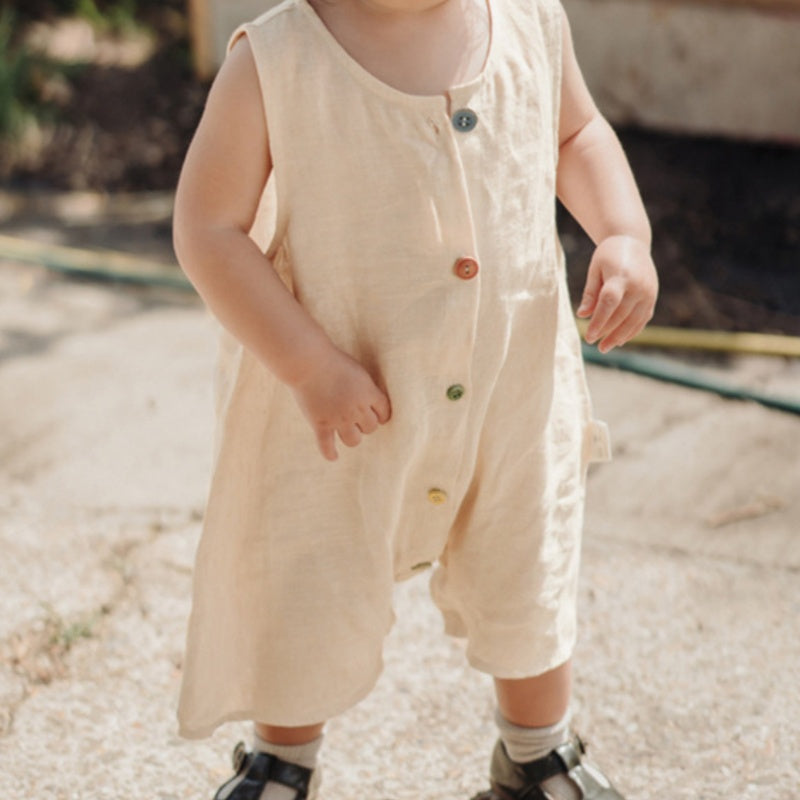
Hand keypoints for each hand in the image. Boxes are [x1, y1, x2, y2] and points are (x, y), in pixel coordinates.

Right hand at [289, 347, 391, 460]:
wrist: (309, 362)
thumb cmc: (333, 360)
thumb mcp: (357, 370)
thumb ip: (365, 387)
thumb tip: (369, 397)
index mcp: (368, 394)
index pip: (384, 413)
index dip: (381, 415)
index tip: (377, 415)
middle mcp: (356, 410)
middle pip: (370, 428)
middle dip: (366, 424)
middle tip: (358, 420)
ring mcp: (338, 419)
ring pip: (354, 440)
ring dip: (353, 437)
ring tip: (348, 433)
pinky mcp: (320, 425)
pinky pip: (327, 446)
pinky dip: (330, 453)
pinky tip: (333, 456)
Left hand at [577, 235, 657, 352]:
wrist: (633, 241)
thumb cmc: (608, 255)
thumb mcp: (595, 269)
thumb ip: (590, 293)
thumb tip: (581, 315)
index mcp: (620, 276)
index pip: (609, 302)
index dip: (599, 321)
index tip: (589, 336)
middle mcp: (638, 285)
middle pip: (622, 315)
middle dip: (606, 332)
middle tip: (593, 343)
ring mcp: (648, 292)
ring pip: (634, 321)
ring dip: (619, 336)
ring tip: (604, 347)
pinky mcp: (653, 297)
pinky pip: (643, 319)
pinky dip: (632, 331)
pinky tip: (619, 340)